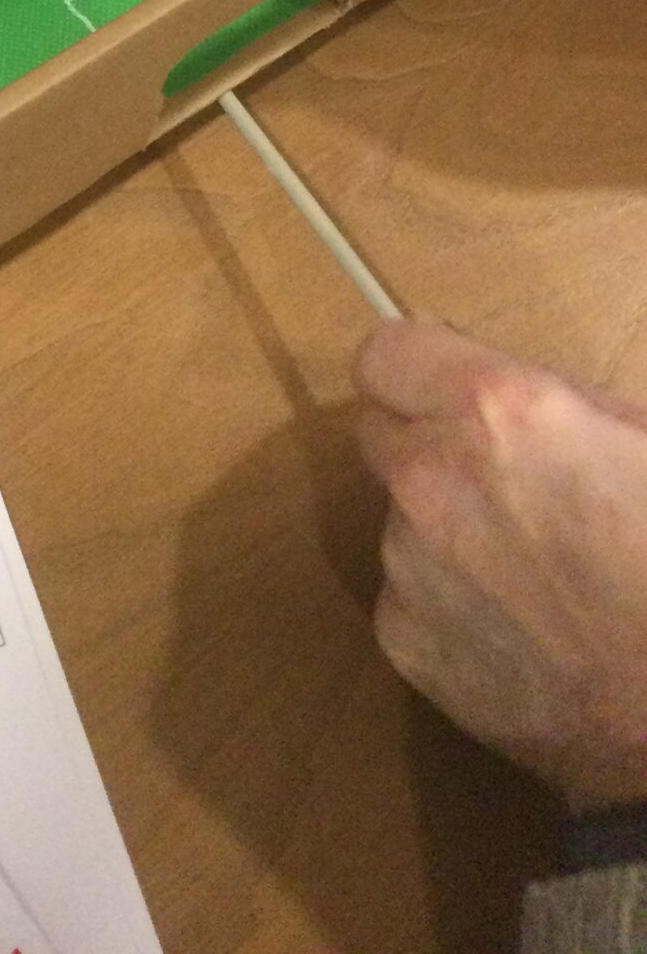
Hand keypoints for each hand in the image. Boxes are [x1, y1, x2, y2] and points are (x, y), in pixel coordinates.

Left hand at [356, 320, 646, 809]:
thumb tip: (492, 389)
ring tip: (533, 580)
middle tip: (501, 489)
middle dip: (427, 449)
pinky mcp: (404, 643)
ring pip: (401, 523)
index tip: (445, 395)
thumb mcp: (640, 439)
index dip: (416, 374)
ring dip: (446, 535)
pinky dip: (450, 609)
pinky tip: (522, 636)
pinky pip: (409, 599)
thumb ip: (552, 402)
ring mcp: (408, 565)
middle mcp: (430, 479)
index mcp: (493, 413)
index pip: (384, 356)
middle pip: (380, 436)